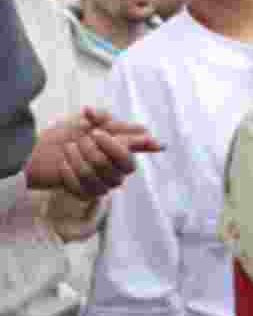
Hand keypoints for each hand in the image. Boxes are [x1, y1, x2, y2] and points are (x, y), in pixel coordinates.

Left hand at [26, 110, 162, 196]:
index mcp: (123, 156)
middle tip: (79, 140)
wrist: (43, 146)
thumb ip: (115, 124)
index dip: (112, 147)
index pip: (127, 160)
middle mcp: (116, 175)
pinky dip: (66, 171)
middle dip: (87, 148)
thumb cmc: (71, 132)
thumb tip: (146, 132)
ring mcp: (101, 186)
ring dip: (75, 157)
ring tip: (68, 148)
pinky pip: (77, 187)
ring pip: (90, 175)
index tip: (95, 133)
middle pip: (105, 166)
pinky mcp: (85, 195)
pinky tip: (63, 162)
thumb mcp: (90, 120)